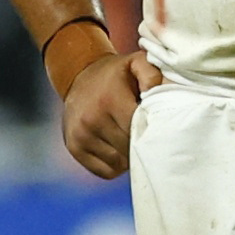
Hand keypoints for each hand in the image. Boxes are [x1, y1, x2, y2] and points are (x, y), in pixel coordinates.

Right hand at [58, 49, 161, 179]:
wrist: (78, 75)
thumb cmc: (115, 74)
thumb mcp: (135, 63)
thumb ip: (152, 74)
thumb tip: (158, 93)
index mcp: (109, 99)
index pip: (139, 129)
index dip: (154, 131)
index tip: (159, 127)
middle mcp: (91, 120)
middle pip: (129, 148)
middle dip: (143, 144)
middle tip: (148, 135)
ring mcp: (80, 136)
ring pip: (119, 163)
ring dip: (130, 156)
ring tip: (132, 140)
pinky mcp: (74, 148)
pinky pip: (106, 171)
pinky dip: (116, 165)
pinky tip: (119, 148)